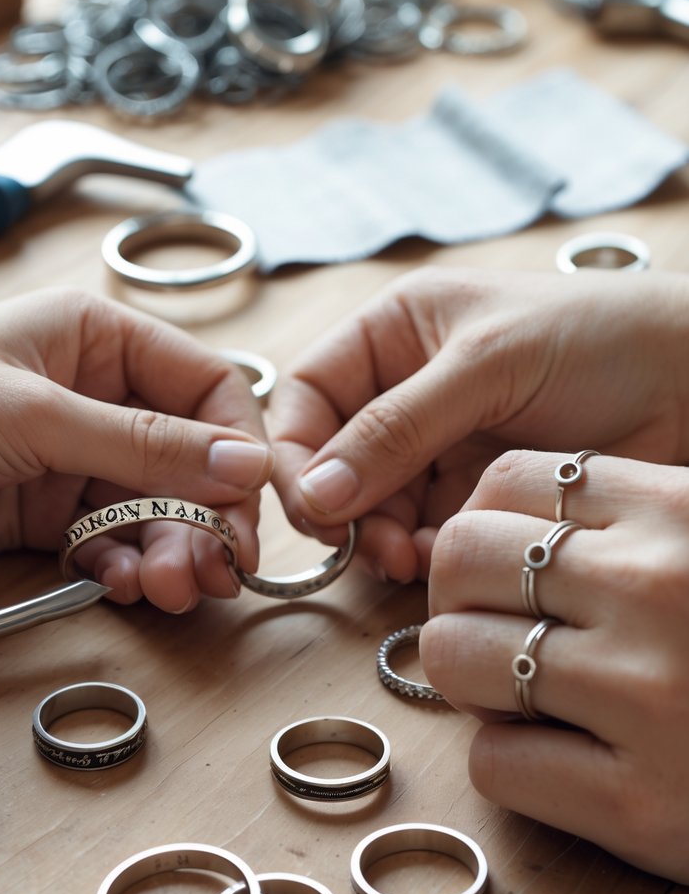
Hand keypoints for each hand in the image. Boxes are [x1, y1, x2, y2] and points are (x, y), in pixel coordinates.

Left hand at [0, 288, 272, 610]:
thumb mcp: (34, 415)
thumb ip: (143, 445)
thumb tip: (244, 462)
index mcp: (97, 340)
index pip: (204, 387)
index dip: (236, 446)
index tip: (248, 506)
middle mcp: (93, 397)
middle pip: (188, 459)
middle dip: (206, 516)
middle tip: (216, 570)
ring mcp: (68, 459)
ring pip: (153, 509)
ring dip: (170, 551)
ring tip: (171, 590)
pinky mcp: (41, 516)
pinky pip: (108, 544)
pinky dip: (123, 569)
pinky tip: (123, 587)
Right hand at [269, 267, 688, 581]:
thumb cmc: (598, 338)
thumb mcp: (485, 366)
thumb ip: (395, 428)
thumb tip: (313, 494)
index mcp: (395, 333)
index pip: (309, 396)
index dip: (296, 452)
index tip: (312, 505)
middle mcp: (407, 390)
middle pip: (332, 461)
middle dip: (342, 508)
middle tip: (371, 547)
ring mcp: (440, 445)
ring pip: (373, 505)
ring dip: (379, 538)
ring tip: (410, 558)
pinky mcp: (475, 492)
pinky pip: (422, 531)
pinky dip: (422, 552)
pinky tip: (441, 560)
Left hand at [420, 449, 688, 882]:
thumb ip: (633, 520)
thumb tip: (498, 518)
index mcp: (683, 513)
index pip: (510, 478)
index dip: (483, 521)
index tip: (499, 562)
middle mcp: (660, 591)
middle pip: (462, 556)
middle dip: (458, 596)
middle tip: (493, 629)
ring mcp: (649, 696)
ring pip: (456, 654)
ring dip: (472, 679)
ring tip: (520, 694)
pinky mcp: (643, 806)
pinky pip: (496, 764)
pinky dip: (508, 763)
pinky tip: (559, 760)